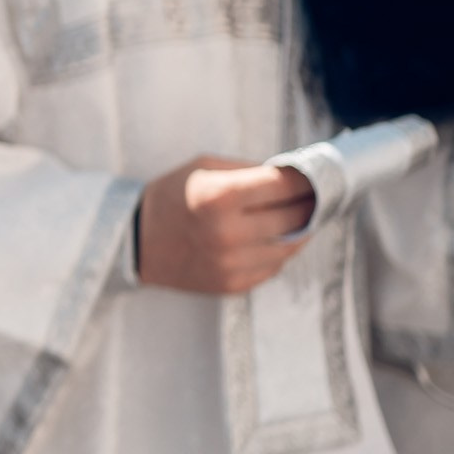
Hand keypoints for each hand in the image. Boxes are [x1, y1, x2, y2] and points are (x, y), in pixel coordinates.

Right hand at [135, 155, 316, 294]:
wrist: (136, 240)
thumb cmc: (171, 197)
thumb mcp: (204, 168)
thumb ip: (249, 171)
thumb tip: (293, 176)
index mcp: (219, 197)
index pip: (285, 186)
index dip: (307, 179)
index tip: (316, 176)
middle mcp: (228, 233)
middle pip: (295, 216)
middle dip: (309, 202)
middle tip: (315, 194)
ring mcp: (232, 264)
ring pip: (291, 245)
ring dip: (300, 228)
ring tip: (300, 215)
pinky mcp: (233, 284)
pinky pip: (273, 266)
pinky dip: (278, 250)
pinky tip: (272, 237)